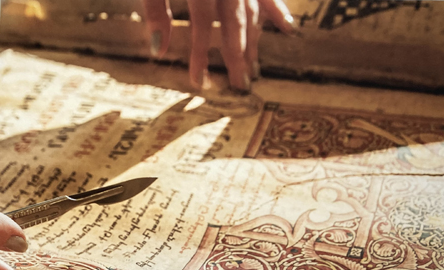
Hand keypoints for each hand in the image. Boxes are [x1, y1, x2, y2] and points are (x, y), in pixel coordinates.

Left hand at [143, 0, 297, 91]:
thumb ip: (155, 10)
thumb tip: (158, 52)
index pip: (201, 26)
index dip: (199, 54)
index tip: (197, 81)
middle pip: (236, 23)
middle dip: (237, 56)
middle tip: (241, 86)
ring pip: (253, 9)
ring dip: (255, 40)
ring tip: (253, 66)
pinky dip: (276, 10)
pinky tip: (287, 28)